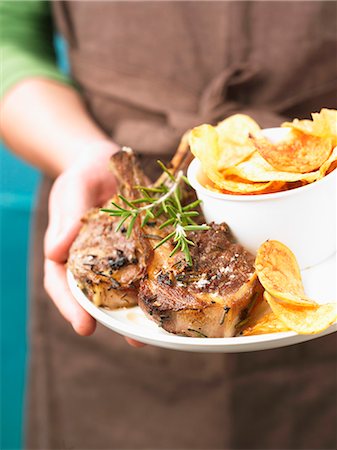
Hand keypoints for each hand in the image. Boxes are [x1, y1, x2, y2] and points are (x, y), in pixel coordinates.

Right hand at [43, 142, 143, 346]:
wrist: (106, 163)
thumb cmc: (82, 176)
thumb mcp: (71, 190)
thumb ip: (66, 217)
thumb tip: (57, 251)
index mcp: (69, 252)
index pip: (63, 284)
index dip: (72, 307)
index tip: (84, 327)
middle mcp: (95, 261)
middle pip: (99, 295)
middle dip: (116, 319)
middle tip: (134, 341)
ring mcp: (121, 255)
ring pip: (127, 287)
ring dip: (142, 308)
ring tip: (159, 330)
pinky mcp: (142, 245)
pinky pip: (150, 265)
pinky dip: (160, 280)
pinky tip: (175, 291)